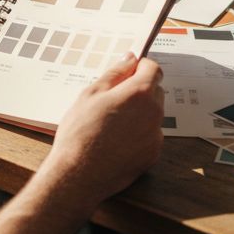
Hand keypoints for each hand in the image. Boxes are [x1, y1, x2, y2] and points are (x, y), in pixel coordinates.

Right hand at [40, 54, 163, 207]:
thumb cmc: (80, 132)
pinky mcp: (153, 155)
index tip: (127, 72)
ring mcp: (155, 136)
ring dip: (139, 112)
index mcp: (139, 93)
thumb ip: (115, 73)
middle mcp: (154, 113)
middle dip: (139, 89)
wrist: (78, 174)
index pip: (153, 69)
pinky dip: (139, 133)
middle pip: (155, 91)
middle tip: (113, 99)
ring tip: (111, 122)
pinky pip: (150, 135)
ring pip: (153, 114)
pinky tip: (116, 140)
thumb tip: (130, 59)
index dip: (140, 67)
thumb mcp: (90, 94)